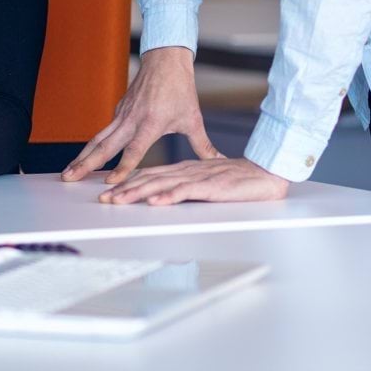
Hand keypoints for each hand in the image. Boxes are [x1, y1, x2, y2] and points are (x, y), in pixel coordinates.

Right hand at [62, 46, 218, 184]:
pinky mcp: (119, 110)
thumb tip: (220, 162)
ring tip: (68, 171)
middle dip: (86, 164)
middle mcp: (131, 120)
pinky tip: (84, 156)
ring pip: (98, 138)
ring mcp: (122, 114)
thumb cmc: (180, 90)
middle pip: (104, 146)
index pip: (134, 151)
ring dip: (82, 156)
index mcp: (150, 123)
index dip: (123, 168)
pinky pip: (103, 130)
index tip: (110, 182)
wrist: (165, 61)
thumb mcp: (193, 119)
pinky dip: (92, 145)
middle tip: (69, 178)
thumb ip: (203, 146)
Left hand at [97, 157, 289, 205]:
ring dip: (139, 193)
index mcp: (184, 169)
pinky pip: (186, 192)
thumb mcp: (205, 181)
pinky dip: (169, 196)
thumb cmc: (237, 179)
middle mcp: (186, 171)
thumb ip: (187, 186)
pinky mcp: (211, 186)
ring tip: (120, 200)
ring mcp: (197, 178)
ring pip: (162, 184)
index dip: (128, 182)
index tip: (111, 191)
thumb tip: (166, 195)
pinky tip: (155, 201)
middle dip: (125, 189)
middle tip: (105, 199)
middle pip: (149, 179)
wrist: (265, 174)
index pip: (150, 175)